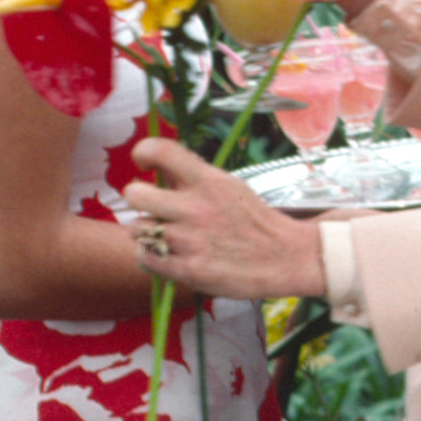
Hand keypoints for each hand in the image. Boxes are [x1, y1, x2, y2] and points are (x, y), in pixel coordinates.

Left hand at [123, 137, 327, 300]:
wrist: (285, 257)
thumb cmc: (255, 221)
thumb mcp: (230, 187)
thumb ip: (195, 178)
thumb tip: (160, 170)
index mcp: (208, 181)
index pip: (160, 150)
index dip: (143, 153)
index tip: (144, 164)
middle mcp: (194, 208)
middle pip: (135, 194)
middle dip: (139, 198)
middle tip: (153, 206)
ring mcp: (188, 240)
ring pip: (137, 228)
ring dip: (147, 231)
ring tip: (166, 235)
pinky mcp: (186, 270)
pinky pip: (145, 257)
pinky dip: (151, 255)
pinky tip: (168, 254)